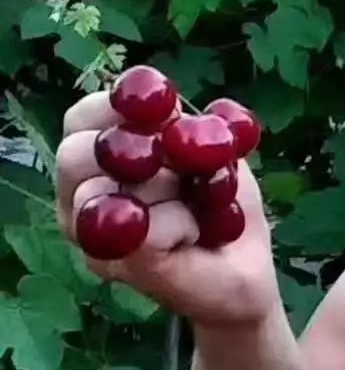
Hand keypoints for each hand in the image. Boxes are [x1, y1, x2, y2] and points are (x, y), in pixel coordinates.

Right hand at [55, 89, 283, 328]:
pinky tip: (191, 235)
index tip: (161, 116)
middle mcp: (81, 198)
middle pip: (75, 153)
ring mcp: (91, 237)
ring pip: (105, 188)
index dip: (113, 109)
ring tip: (192, 209)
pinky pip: (144, 225)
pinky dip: (181, 222)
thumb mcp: (212, 152)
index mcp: (100, 161)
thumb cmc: (223, 208)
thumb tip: (161, 100)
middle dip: (140, 151)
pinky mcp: (114, 265)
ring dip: (167, 189)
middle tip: (183, 173)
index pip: (79, 119)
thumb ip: (183, 124)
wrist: (244, 269)